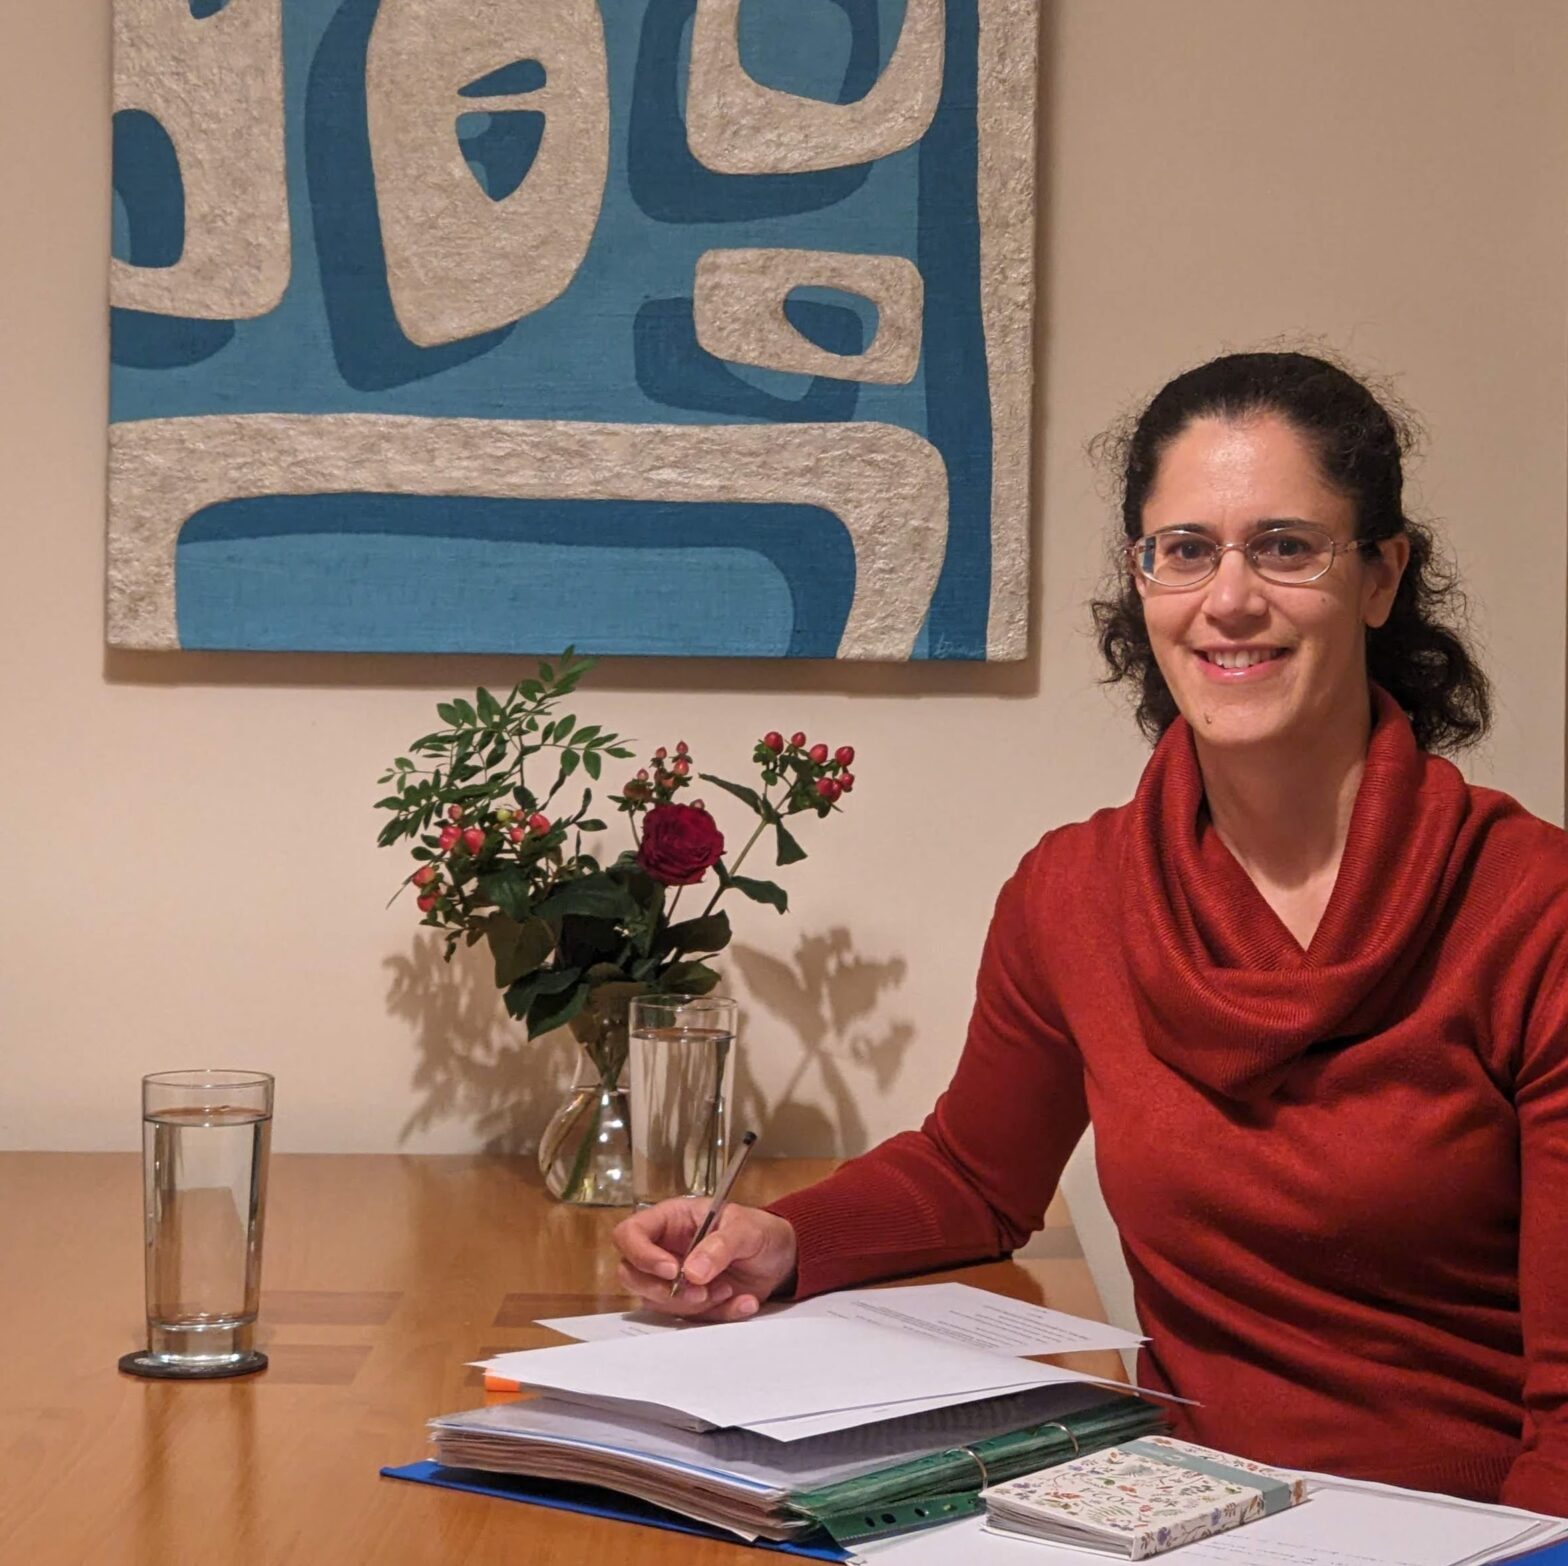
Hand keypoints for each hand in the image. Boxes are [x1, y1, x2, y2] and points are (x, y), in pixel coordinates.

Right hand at [612, 1199, 797, 1321]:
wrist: (782, 1259)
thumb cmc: (759, 1231)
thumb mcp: (745, 1229)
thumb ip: (719, 1245)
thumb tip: (691, 1272)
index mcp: (670, 1220)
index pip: (629, 1234)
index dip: (641, 1254)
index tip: (672, 1270)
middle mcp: (664, 1249)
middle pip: (631, 1275)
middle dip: (664, 1290)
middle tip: (701, 1291)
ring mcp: (673, 1279)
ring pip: (657, 1302)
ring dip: (695, 1304)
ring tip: (730, 1288)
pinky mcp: (688, 1303)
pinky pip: (688, 1319)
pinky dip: (717, 1315)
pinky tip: (742, 1301)